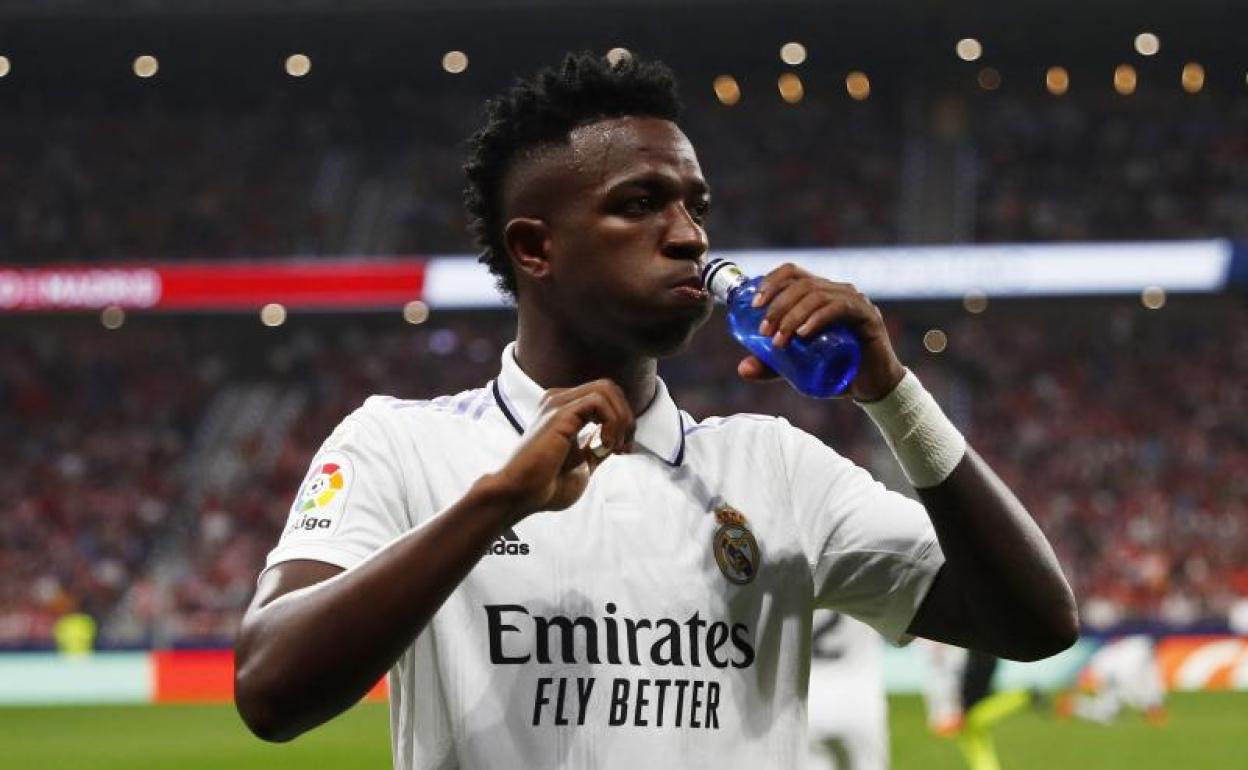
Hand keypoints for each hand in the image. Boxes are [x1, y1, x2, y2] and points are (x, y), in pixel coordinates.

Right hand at [485, 379, 635, 519]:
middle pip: (609, 388)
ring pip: (606, 390)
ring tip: (614, 448)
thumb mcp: (583, 463)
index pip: (605, 397)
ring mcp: (558, 403)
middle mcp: (559, 400)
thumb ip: (598, 445)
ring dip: (621, 419)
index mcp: (563, 409)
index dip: (623, 420)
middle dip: (626, 417)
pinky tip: (605, 445)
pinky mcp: (559, 412)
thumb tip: (617, 435)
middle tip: (623, 448)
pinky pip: (599, 402)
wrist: (522, 496)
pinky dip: (612, 422)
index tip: (622, 450)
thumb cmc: (547, 486)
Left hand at [738, 262, 905, 401]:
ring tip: (779, 340)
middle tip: (764, 332)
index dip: (771, 282)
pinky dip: (817, 318)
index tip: (754, 305)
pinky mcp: (867, 316)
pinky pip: (839, 308)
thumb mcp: (796, 367)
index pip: (792, 273)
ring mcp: (854, 300)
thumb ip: (771, 365)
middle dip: (777, 305)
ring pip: (817, 295)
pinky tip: (803, 333)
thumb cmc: (835, 369)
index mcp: (819, 293)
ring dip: (792, 315)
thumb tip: (742, 368)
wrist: (871, 385)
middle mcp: (836, 290)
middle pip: (801, 284)